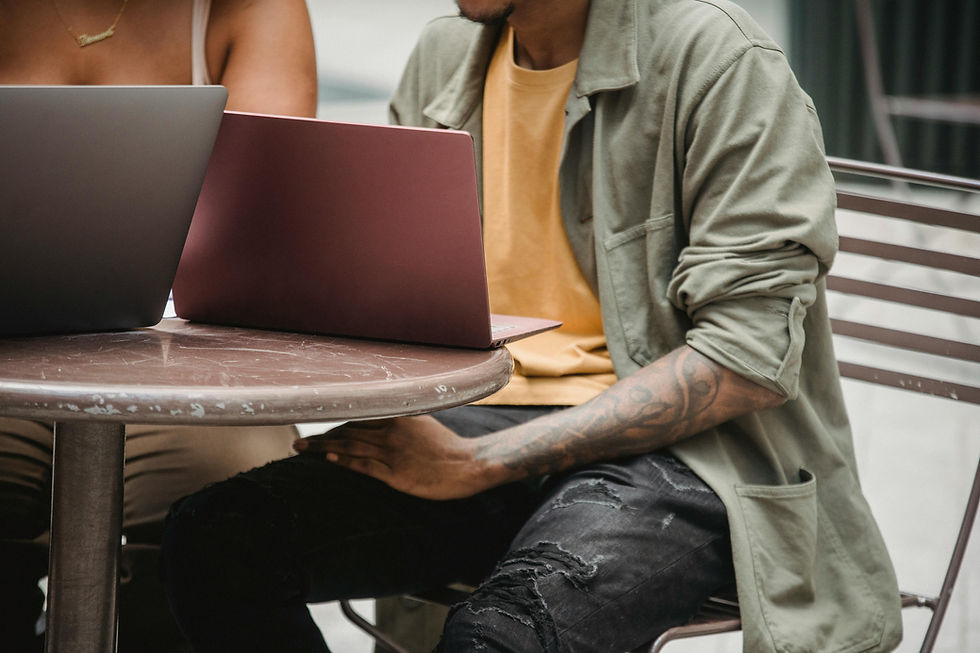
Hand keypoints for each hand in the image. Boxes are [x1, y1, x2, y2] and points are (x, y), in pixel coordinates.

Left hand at [293, 416, 489, 499]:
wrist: (468, 465)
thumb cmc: (448, 448)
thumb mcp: (424, 424)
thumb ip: (401, 423)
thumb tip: (384, 423)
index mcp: (399, 418)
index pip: (358, 418)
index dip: (335, 424)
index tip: (318, 429)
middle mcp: (391, 433)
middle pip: (347, 431)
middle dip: (320, 436)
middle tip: (298, 442)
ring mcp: (392, 453)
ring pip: (350, 447)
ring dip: (322, 448)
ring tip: (301, 449)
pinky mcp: (395, 474)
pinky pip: (363, 465)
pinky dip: (343, 460)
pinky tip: (328, 458)